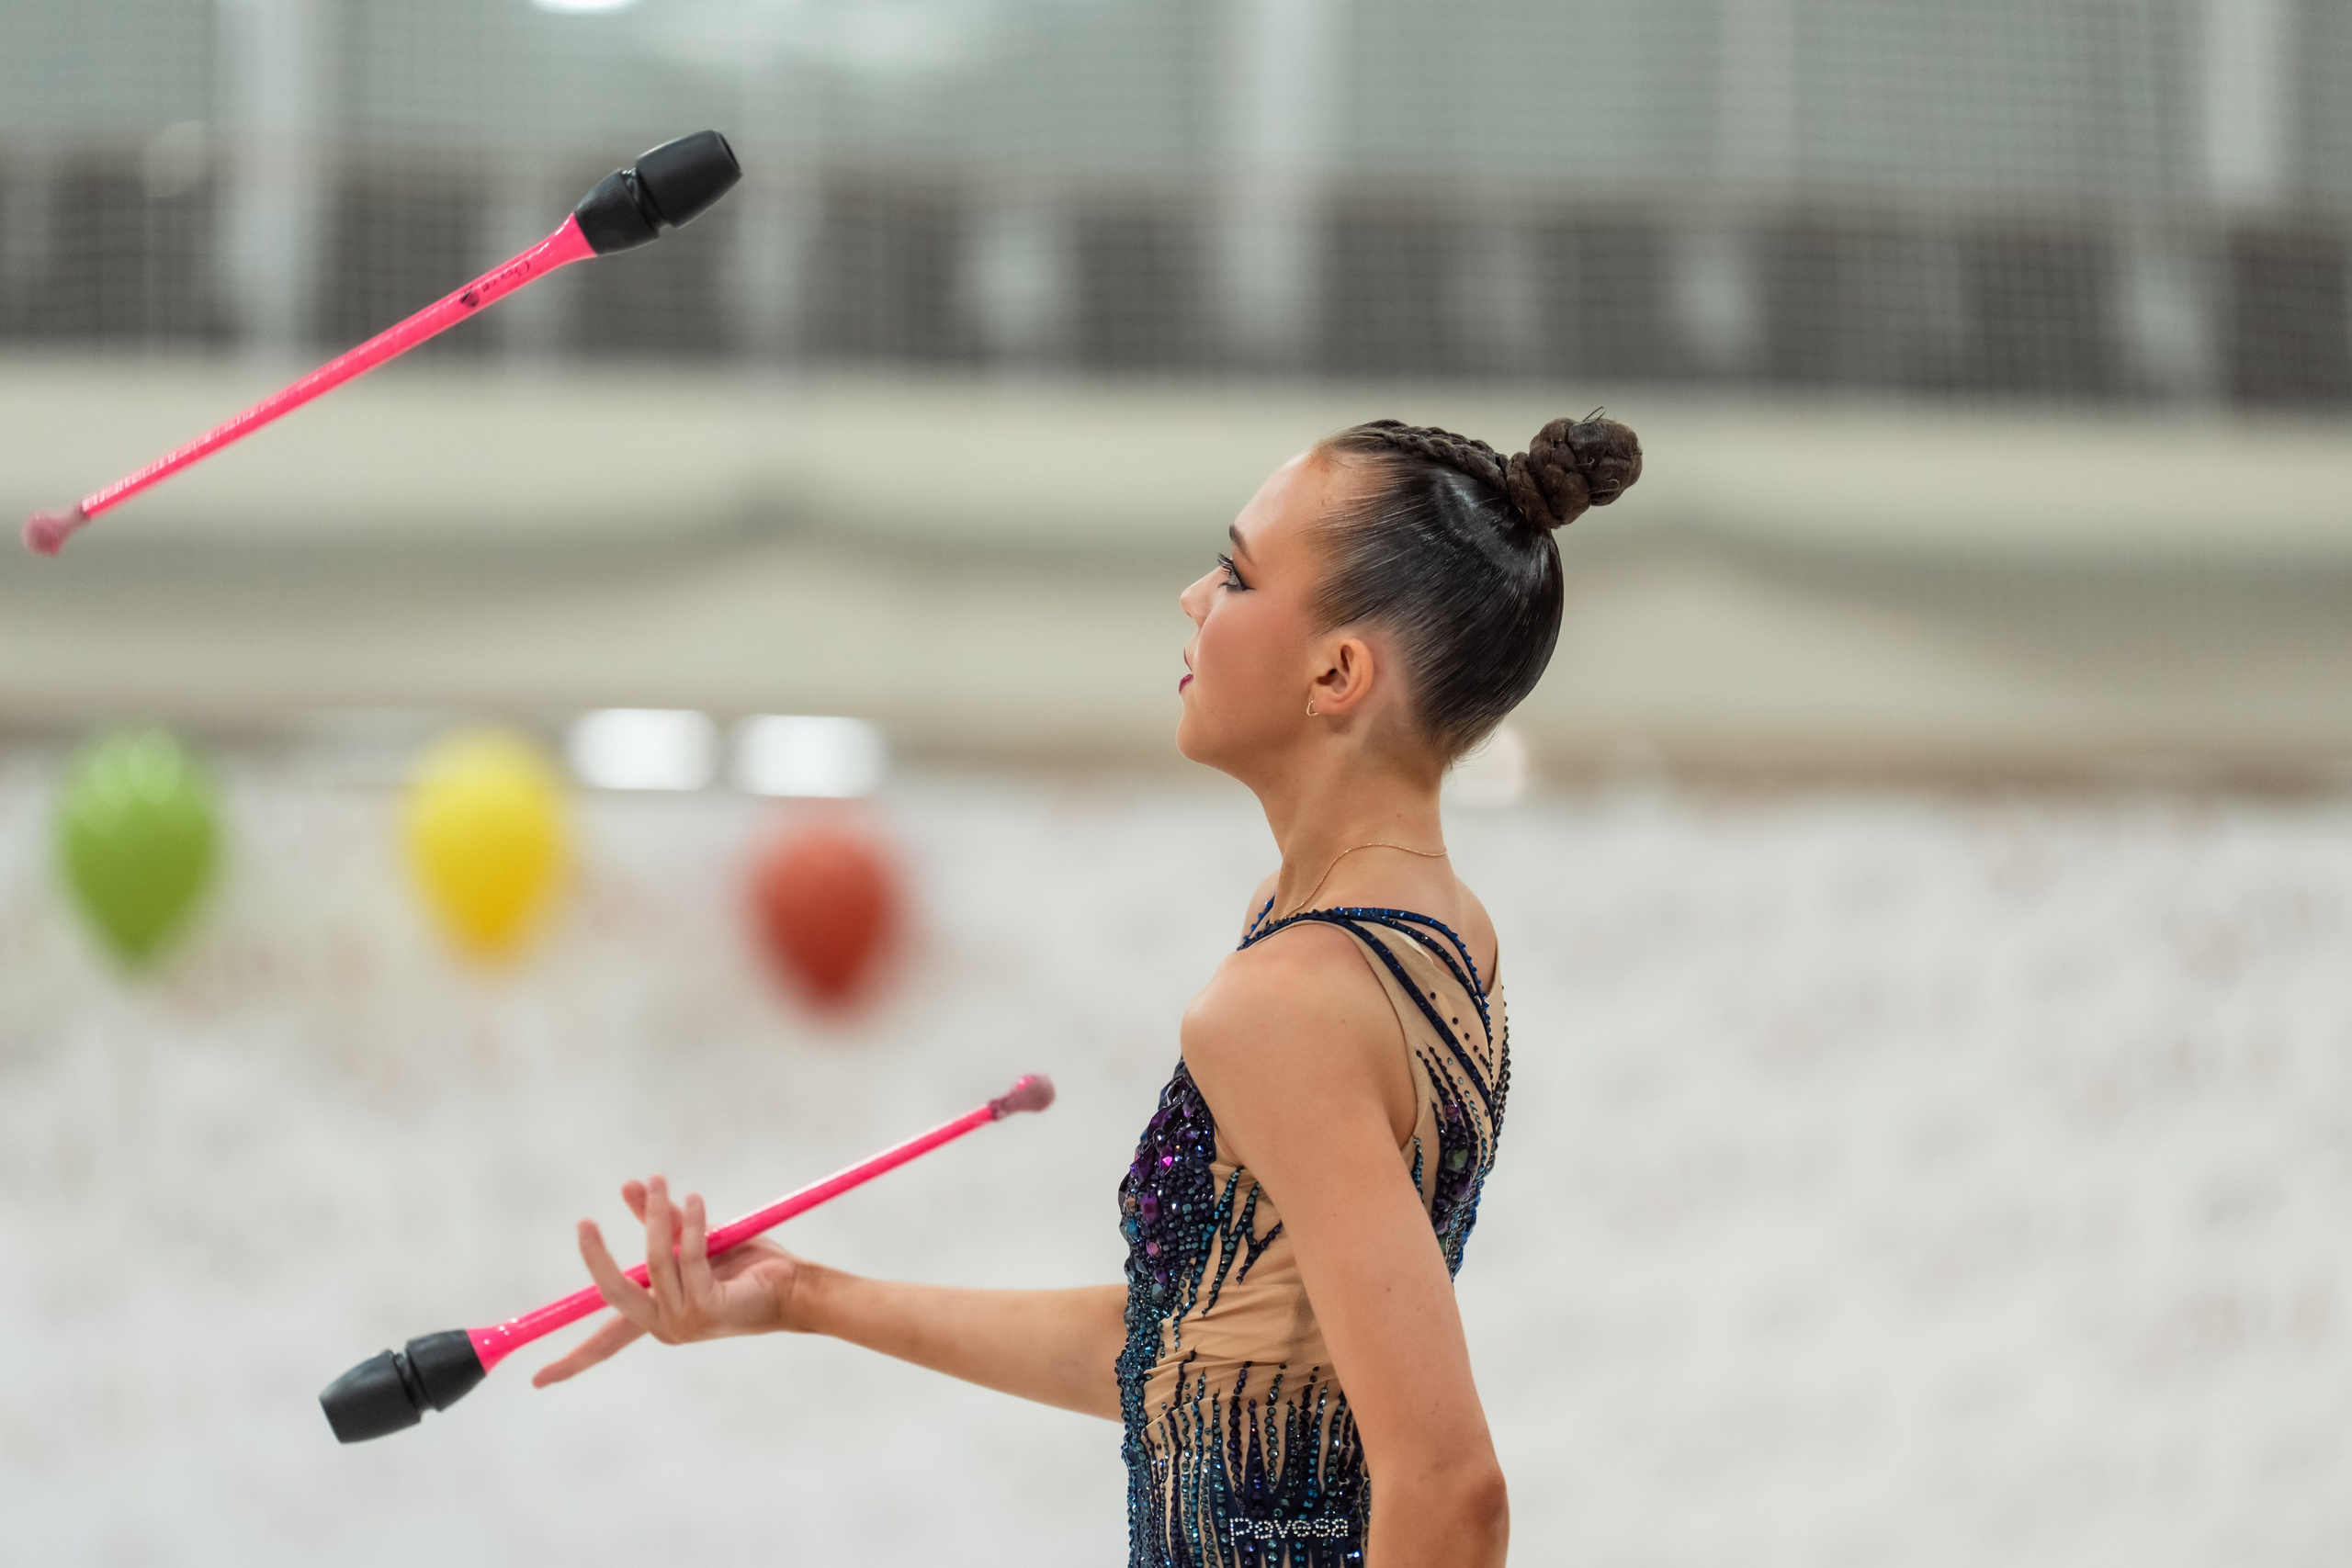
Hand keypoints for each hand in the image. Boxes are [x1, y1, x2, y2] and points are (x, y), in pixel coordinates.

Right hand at [531, 1175, 805, 1388]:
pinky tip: (695, 1200)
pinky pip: (689, 1256)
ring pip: (655, 1262)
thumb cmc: (748, 1267)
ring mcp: (687, 1321)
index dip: (572, 1360)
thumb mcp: (695, 1241)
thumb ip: (661, 1221)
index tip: (537, 1380)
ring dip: (657, 1217)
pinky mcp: (709, 1305)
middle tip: (583, 1223)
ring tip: (661, 1183)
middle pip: (613, 1295)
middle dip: (595, 1258)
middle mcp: (667, 1326)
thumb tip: (631, 1187)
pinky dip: (691, 1225)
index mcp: (658, 1319)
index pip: (606, 1343)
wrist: (795, 1285)